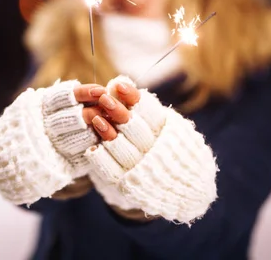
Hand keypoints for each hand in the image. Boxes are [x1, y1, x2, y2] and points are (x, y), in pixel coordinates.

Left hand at [82, 75, 217, 222]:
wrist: (178, 189)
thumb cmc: (163, 147)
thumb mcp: (159, 125)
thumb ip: (138, 105)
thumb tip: (119, 82)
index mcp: (167, 133)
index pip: (150, 112)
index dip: (133, 97)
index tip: (118, 85)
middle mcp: (156, 151)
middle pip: (135, 129)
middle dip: (118, 112)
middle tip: (103, 98)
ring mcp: (142, 169)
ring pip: (123, 149)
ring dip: (107, 133)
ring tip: (94, 118)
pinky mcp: (127, 184)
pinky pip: (112, 171)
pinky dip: (102, 159)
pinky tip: (92, 147)